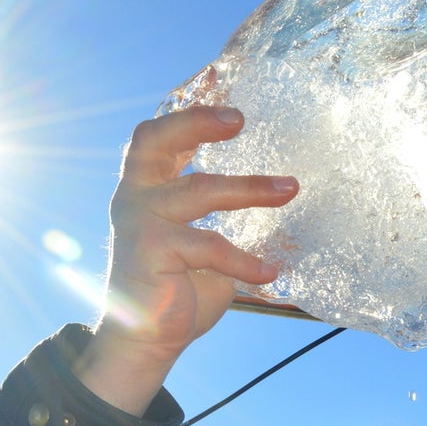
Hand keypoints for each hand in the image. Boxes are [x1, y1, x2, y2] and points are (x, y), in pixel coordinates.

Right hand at [73, 107, 298, 414]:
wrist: (146, 340)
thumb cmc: (180, 289)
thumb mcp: (206, 245)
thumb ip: (227, 219)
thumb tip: (286, 197)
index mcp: (147, 188)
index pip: (159, 135)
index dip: (190, 110)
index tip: (222, 85)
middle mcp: (136, 196)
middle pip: (157, 139)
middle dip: (198, 121)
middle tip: (240, 118)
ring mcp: (140, 221)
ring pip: (200, 189)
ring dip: (250, 189)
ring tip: (290, 189)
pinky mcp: (152, 251)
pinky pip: (209, 245)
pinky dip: (245, 260)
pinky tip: (270, 272)